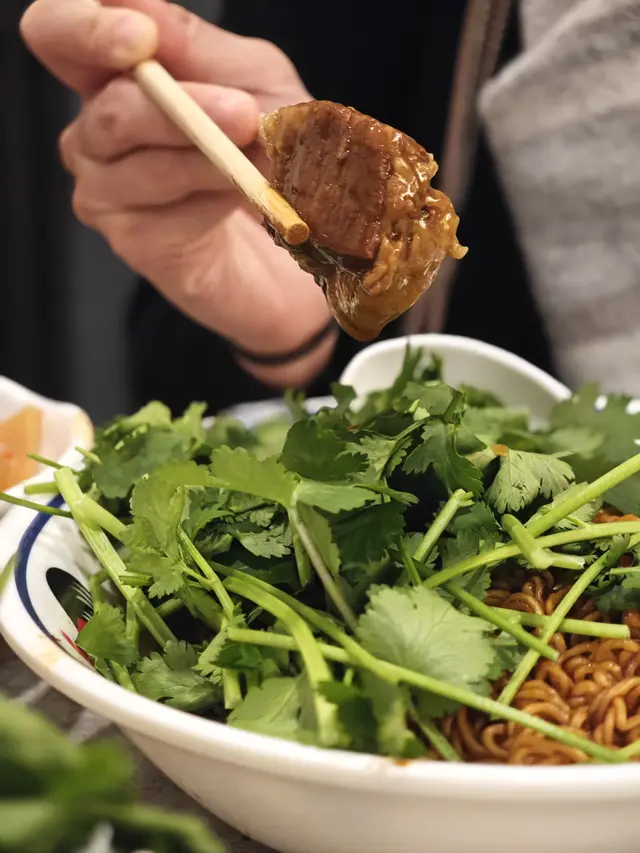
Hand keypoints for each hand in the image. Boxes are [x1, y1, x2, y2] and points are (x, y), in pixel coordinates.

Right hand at [20, 0, 335, 386]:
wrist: (296, 236)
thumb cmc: (270, 152)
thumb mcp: (254, 80)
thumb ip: (199, 48)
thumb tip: (144, 13)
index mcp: (116, 76)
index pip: (59, 35)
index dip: (85, 29)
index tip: (140, 38)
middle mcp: (98, 132)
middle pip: (106, 109)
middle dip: (178, 109)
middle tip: (242, 113)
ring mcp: (108, 190)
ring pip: (139, 164)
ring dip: (210, 158)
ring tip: (260, 160)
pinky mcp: (132, 240)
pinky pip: (164, 213)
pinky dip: (213, 201)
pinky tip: (239, 200)